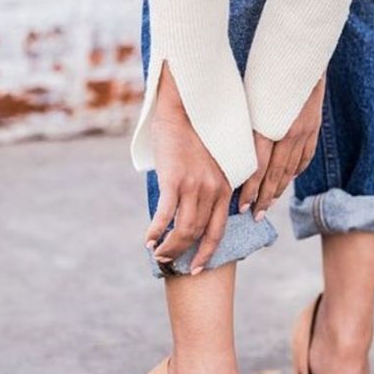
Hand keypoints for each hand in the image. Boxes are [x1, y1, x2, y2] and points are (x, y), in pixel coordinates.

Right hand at [145, 61, 231, 274]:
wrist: (185, 106)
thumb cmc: (196, 133)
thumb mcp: (213, 162)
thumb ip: (209, 186)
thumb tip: (194, 208)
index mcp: (225, 187)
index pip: (219, 230)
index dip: (208, 252)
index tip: (199, 267)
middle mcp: (214, 190)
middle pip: (200, 234)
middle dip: (186, 254)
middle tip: (173, 264)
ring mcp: (195, 186)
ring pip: (184, 230)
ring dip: (170, 247)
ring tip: (158, 253)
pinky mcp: (175, 180)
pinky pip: (166, 216)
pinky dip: (157, 231)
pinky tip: (148, 239)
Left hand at [238, 76, 325, 218]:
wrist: (299, 49)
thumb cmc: (264, 68)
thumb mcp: (247, 95)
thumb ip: (242, 125)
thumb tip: (230, 151)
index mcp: (267, 124)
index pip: (258, 168)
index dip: (249, 190)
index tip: (241, 207)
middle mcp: (288, 131)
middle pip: (275, 175)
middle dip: (263, 198)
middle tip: (254, 216)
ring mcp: (304, 130)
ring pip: (291, 169)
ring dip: (278, 190)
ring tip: (268, 205)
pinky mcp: (314, 126)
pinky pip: (305, 156)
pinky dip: (295, 172)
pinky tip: (287, 181)